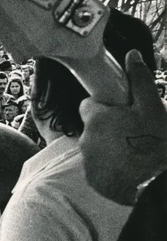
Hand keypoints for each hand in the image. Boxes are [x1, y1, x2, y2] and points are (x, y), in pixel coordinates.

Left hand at [79, 49, 166, 203]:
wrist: (155, 183)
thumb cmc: (155, 143)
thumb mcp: (152, 107)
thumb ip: (139, 81)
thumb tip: (131, 56)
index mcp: (96, 119)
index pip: (87, 105)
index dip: (104, 107)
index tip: (120, 112)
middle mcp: (85, 140)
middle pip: (92, 128)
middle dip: (107, 127)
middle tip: (132, 132)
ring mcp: (87, 162)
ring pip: (94, 148)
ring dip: (108, 147)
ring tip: (132, 152)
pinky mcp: (93, 180)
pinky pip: (97, 168)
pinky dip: (108, 166)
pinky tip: (127, 167)